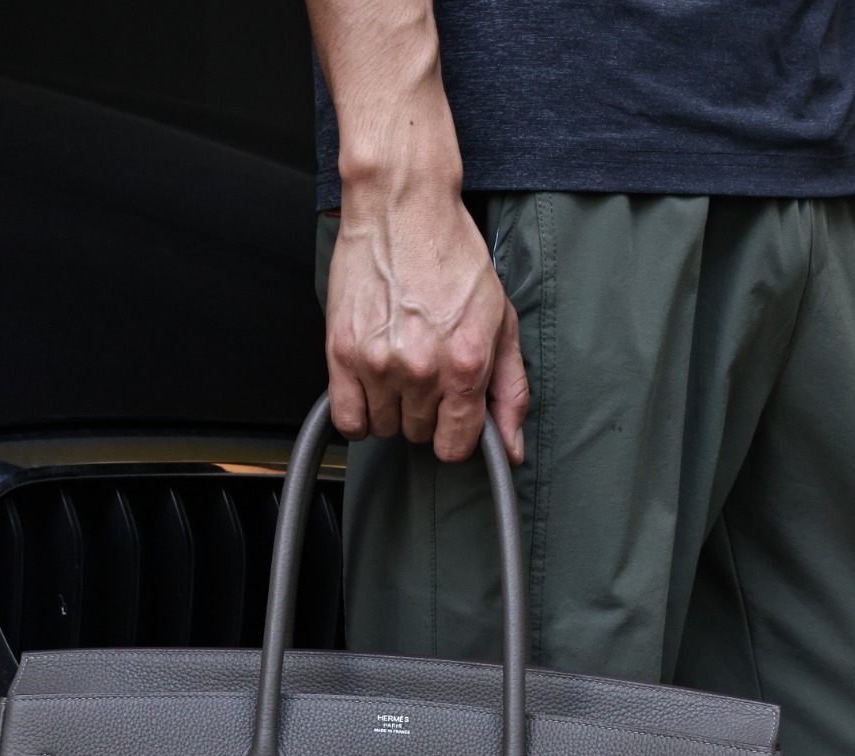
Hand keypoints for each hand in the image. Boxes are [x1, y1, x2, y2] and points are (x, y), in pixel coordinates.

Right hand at [325, 188, 527, 463]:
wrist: (402, 207)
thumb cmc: (452, 256)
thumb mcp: (500, 320)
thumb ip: (510, 391)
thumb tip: (512, 449)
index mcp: (466, 364)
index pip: (455, 445)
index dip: (456, 434)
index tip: (451, 415)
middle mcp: (422, 369)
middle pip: (418, 435)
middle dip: (425, 413)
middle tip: (425, 373)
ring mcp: (379, 364)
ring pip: (384, 428)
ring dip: (391, 409)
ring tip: (398, 368)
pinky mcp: (342, 354)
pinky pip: (347, 420)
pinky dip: (358, 415)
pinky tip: (370, 389)